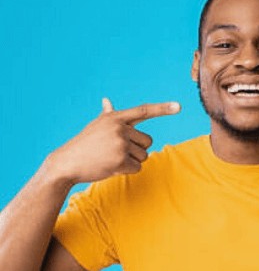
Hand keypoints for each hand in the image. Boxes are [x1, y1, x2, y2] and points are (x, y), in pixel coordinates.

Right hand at [48, 98, 180, 184]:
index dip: (162, 108)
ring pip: (144, 155)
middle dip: (137, 150)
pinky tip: (111, 167)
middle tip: (115, 152)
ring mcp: (120, 143)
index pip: (144, 110)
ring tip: (111, 159)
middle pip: (148, 141)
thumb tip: (107, 100)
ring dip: (131, 161)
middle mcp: (120, 128)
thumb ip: (108, 115)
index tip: (179, 106)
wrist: (67, 163)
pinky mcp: (120, 159)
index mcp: (115, 118)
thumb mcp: (96, 126)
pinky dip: (127, 170)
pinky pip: (138, 167)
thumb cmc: (85, 144)